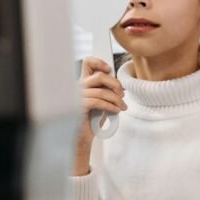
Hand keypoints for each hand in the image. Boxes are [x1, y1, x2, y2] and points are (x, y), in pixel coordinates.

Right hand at [73, 56, 125, 174]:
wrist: (82, 137)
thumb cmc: (91, 120)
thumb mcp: (101, 101)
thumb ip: (105, 90)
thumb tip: (119, 85)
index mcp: (83, 82)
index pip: (88, 62)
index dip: (99, 62)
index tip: (110, 70)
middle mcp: (78, 86)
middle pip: (99, 76)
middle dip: (115, 84)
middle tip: (123, 94)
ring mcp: (76, 96)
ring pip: (102, 91)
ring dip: (116, 100)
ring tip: (122, 107)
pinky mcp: (78, 106)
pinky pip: (98, 102)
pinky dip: (110, 106)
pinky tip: (115, 111)